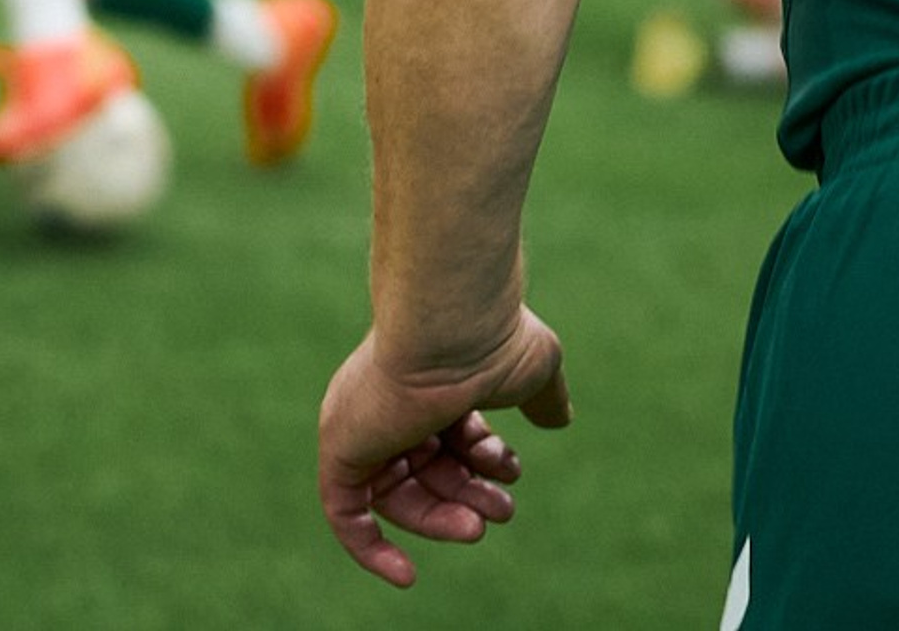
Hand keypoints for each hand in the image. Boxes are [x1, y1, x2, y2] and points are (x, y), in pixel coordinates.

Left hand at [318, 308, 570, 587]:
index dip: (482, 457)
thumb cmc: (491, 340)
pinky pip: (345, 512)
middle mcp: (390, 397)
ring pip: (399, 492)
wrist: (450, 324)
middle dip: (467, 493)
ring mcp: (363, 422)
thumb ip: (540, 395)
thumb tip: (558, 418)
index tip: (509, 470)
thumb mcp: (530, 369)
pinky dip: (369, 548)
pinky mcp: (340, 447)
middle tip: (503, 510)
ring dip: (443, 518)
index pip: (450, 431)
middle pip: (427, 466)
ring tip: (482, 522)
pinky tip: (404, 574)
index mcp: (428, 374)